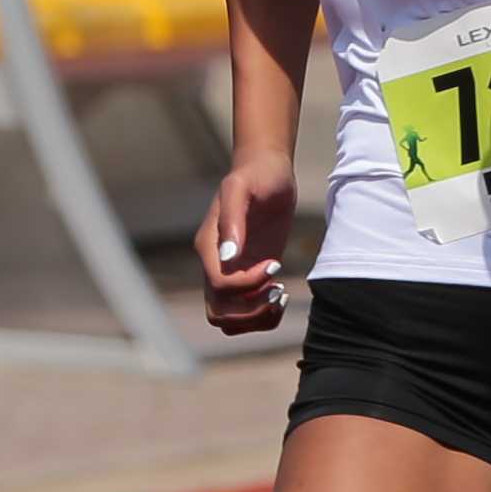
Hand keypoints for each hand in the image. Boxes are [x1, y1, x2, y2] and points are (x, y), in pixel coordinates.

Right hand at [200, 161, 298, 334]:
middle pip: (218, 313)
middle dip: (250, 311)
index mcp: (209, 247)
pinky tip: (281, 292)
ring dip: (256, 318)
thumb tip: (229, 256)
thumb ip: (232, 219)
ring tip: (279, 293)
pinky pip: (249, 313)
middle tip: (276, 289)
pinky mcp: (251, 277)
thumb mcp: (241, 187)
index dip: (248, 284)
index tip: (273, 264)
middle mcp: (216, 265)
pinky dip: (265, 315)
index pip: (219, 285)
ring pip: (230, 321)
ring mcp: (233, 274)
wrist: (268, 170)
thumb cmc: (256, 174)